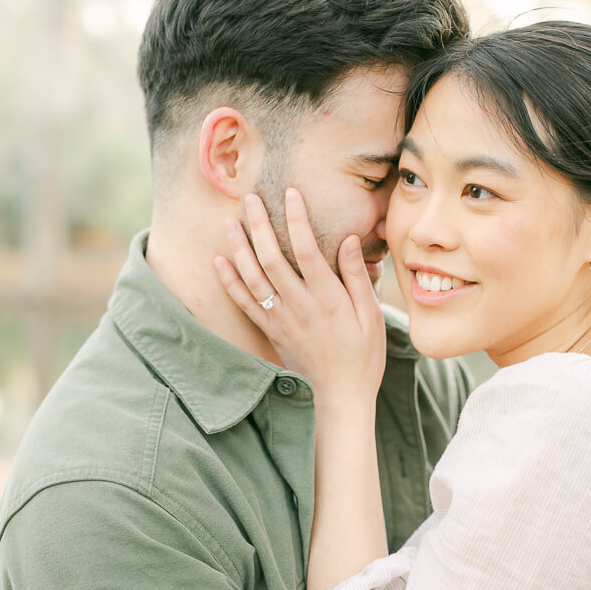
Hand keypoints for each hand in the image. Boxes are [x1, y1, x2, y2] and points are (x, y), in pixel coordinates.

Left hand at [214, 189, 385, 404]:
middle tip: (249, 197)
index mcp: (328, 299)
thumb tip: (349, 240)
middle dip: (259, 224)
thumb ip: (357, 277)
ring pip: (253, 278)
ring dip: (239, 247)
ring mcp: (281, 320)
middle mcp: (300, 306)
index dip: (296, 219)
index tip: (290, 193)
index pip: (307, 250)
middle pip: (272, 258)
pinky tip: (218, 261)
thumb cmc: (363, 356)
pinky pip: (244, 304)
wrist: (340, 396)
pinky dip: (229, 282)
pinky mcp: (271, 332)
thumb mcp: (372, 316)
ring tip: (230, 221)